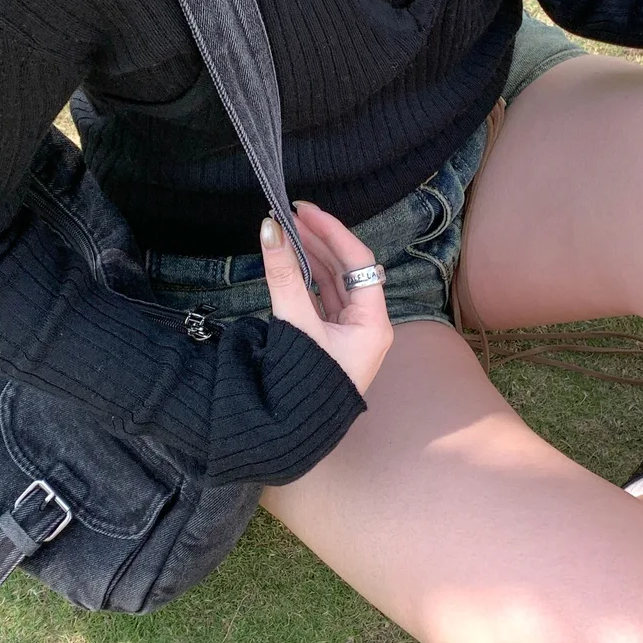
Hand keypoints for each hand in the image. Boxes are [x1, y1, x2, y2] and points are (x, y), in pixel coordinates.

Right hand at [259, 202, 392, 395]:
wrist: (293, 431)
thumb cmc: (304, 383)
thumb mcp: (294, 324)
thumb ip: (282, 276)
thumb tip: (270, 230)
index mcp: (373, 323)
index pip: (359, 262)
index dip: (332, 232)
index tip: (305, 211)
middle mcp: (368, 326)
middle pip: (348, 270)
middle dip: (321, 241)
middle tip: (293, 216)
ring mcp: (351, 334)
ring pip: (335, 285)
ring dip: (313, 258)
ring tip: (289, 233)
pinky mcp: (333, 341)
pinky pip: (324, 300)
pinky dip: (308, 280)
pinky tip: (293, 263)